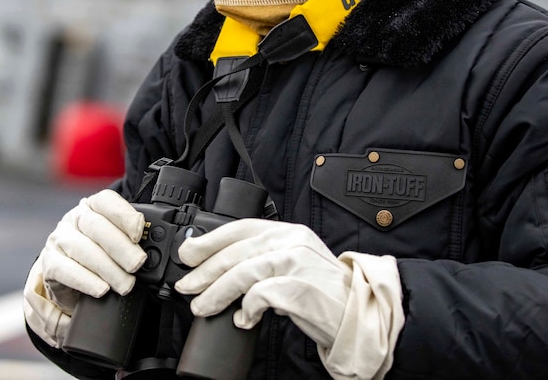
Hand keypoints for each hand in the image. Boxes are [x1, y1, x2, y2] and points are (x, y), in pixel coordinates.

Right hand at [22, 190, 146, 347]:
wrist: (72, 284)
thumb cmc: (100, 259)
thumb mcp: (117, 246)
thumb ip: (132, 242)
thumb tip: (154, 250)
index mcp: (93, 207)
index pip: (106, 201)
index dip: (123, 214)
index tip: (138, 232)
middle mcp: (74, 218)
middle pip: (96, 226)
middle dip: (121, 247)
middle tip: (137, 264)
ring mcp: (59, 239)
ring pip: (82, 248)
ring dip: (107, 268)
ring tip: (126, 284)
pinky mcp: (48, 263)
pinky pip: (64, 269)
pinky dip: (86, 281)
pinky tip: (101, 290)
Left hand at [174, 218, 403, 379]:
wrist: (361, 314)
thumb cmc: (324, 292)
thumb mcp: (295, 262)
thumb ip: (266, 256)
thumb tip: (220, 264)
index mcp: (288, 230)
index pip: (240, 228)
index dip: (209, 240)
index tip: (188, 254)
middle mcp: (291, 241)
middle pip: (235, 252)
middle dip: (204, 271)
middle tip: (186, 286)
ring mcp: (295, 263)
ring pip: (241, 273)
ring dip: (216, 292)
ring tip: (202, 307)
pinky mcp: (298, 288)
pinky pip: (259, 296)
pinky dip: (246, 310)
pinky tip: (243, 320)